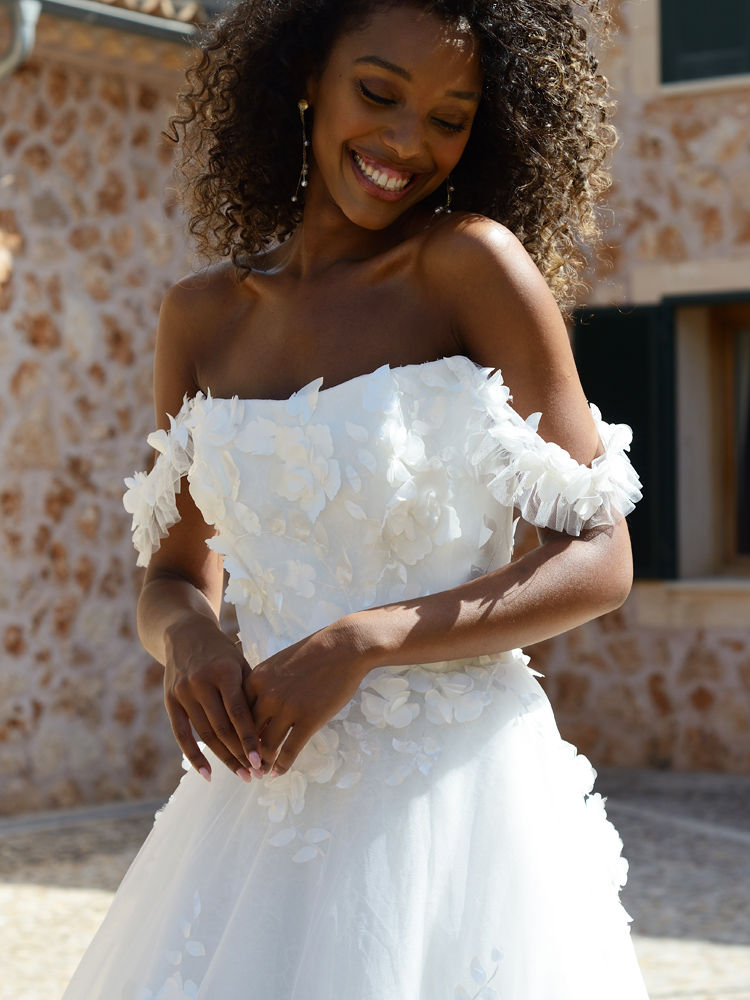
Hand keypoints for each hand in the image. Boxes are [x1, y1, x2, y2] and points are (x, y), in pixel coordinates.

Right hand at [163, 615, 261, 780]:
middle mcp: (202, 682)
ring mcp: (184, 692)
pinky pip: (181, 734)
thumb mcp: (240, 663)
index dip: (249, 739)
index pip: (238, 713)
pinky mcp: (170, 700)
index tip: (261, 761)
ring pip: (205, 734)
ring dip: (223, 759)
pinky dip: (194, 756)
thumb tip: (270, 729)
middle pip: (222, 728)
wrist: (185, 632)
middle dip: (239, 754)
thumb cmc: (222, 652)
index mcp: (224, 671)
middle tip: (256, 774)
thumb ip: (251, 692)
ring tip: (241, 775)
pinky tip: (208, 774)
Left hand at [245, 617, 371, 777]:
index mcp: (255, 679)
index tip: (236, 747)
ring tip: (262, 773)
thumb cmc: (313, 654)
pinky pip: (289, 751)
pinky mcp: (309, 719)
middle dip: (246, 753)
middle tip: (246, 766)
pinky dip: (281, 766)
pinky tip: (278, 773)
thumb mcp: (279, 666)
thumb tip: (258, 717)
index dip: (236, 734)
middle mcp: (266, 695)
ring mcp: (287, 708)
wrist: (343, 646)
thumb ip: (264, 688)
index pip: (236, 714)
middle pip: (248, 733)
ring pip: (266, 746)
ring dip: (262, 763)